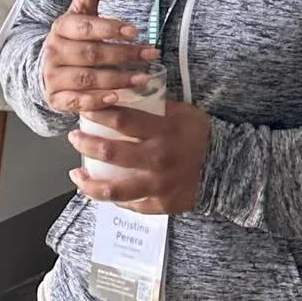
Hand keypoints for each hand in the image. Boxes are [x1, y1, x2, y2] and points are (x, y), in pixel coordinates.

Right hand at [41, 0, 159, 112]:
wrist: (44, 69)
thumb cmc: (73, 37)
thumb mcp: (82, 11)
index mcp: (62, 27)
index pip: (86, 27)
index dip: (110, 28)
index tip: (135, 31)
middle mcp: (54, 51)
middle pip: (92, 54)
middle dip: (124, 55)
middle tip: (152, 55)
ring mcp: (53, 77)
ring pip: (87, 79)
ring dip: (117, 79)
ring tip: (143, 78)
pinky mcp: (56, 99)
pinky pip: (76, 102)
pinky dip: (96, 102)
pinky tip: (116, 98)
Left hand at [68, 98, 211, 215]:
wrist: (227, 167)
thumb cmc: (202, 135)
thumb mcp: (184, 112)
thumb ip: (157, 106)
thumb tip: (128, 95)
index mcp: (163, 132)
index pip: (121, 120)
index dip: (98, 113)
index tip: (84, 108)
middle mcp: (157, 159)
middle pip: (111, 153)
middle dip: (86, 143)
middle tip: (74, 137)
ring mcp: (158, 186)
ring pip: (114, 189)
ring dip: (88, 182)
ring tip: (76, 173)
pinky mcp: (161, 205)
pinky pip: (130, 205)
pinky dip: (113, 199)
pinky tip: (101, 190)